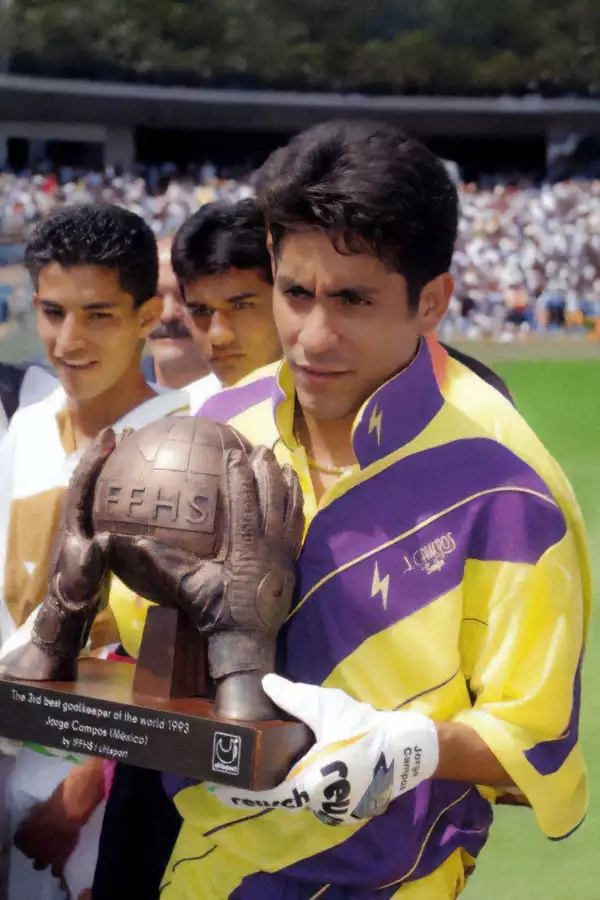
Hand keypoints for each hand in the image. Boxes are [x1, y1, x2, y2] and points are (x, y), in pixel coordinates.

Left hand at [13, 758, 104, 878]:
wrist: (72, 808)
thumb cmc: (56, 800)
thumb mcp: (40, 806)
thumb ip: (34, 817)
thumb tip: (34, 821)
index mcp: (23, 833)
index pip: (19, 840)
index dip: (26, 836)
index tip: (31, 831)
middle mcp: (30, 847)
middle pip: (29, 853)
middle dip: (34, 848)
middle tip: (43, 841)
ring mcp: (44, 855)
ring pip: (39, 865)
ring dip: (43, 860)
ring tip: (51, 853)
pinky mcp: (60, 859)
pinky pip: (56, 871)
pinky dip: (57, 870)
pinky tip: (60, 868)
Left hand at [34, 431, 114, 646]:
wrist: (71, 606)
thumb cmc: (77, 588)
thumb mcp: (86, 574)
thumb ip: (93, 557)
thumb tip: (106, 538)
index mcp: (72, 520)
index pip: (82, 481)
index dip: (95, 458)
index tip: (109, 436)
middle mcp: (76, 516)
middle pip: (87, 477)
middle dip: (101, 455)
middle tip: (120, 434)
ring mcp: (84, 523)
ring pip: (95, 487)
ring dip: (107, 467)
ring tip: (125, 450)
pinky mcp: (94, 530)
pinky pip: (104, 500)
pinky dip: (115, 486)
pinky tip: (132, 485)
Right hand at [106, 446, 303, 678]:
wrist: (248, 642)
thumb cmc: (216, 613)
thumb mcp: (188, 587)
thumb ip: (162, 563)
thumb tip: (127, 543)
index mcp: (246, 550)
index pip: (246, 504)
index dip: (242, 477)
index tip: (235, 454)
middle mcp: (270, 547)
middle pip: (273, 500)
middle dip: (267, 471)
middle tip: (260, 448)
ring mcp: (285, 553)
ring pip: (290, 510)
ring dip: (286, 484)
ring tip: (281, 461)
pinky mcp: (293, 561)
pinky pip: (299, 526)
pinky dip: (297, 505)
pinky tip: (294, 491)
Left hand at [207, 675, 438, 824]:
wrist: (410, 747)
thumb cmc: (364, 727)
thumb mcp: (325, 705)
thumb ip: (291, 696)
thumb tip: (264, 683)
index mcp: (309, 785)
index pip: (264, 793)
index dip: (240, 789)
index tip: (217, 783)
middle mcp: (319, 804)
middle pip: (282, 794)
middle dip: (263, 779)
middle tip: (242, 762)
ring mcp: (336, 809)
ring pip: (301, 795)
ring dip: (287, 779)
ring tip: (267, 760)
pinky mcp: (349, 805)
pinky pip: (319, 795)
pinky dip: (307, 781)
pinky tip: (301, 763)